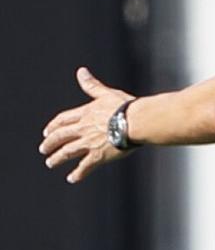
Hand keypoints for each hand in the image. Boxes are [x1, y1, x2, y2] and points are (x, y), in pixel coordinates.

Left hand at [39, 67, 134, 182]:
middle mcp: (83, 129)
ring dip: (57, 158)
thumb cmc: (126, 106)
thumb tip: (81, 71)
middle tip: (43, 149)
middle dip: (50, 143)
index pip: (63, 120)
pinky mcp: (98, 156)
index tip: (46, 132)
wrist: (137, 121)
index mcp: (85, 113)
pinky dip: (77, 173)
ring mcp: (89, 143)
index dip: (53, 126)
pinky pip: (84, 167)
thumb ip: (92, 85)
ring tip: (50, 163)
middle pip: (61, 137)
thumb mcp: (107, 93)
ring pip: (67, 152)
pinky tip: (71, 178)